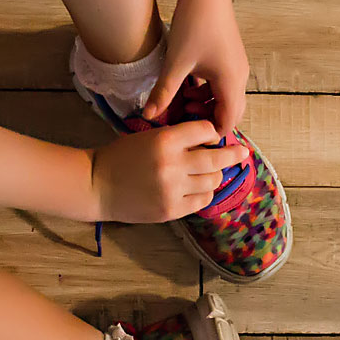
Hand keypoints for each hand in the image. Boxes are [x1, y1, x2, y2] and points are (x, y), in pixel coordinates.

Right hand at [90, 120, 249, 223]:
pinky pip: (202, 200)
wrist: (97, 185)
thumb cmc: (122, 157)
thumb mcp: (148, 137)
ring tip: (208, 173)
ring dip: (214, 175)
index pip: (205, 130)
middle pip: (216, 159)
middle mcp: (172, 165)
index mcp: (164, 140)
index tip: (213, 136)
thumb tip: (212, 142)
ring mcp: (173, 189)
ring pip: (212, 181)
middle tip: (242, 152)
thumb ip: (177, 139)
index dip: (212, 132)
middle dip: (233, 154)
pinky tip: (198, 189)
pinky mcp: (171, 209)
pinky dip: (204, 193)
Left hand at [144, 0, 249, 133]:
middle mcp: (239, 76)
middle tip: (182, 115)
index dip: (209, 132)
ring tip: (181, 97)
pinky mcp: (229, 56)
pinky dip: (207, 88)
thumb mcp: (175, 63)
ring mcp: (236, 65)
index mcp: (231, 83)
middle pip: (229, 111)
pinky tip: (187, 82)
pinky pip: (222, 82)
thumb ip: (163, 93)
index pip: (227, 122)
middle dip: (206, 117)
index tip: (186, 131)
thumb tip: (148, 116)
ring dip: (205, 102)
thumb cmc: (194, 25)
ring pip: (225, 96)